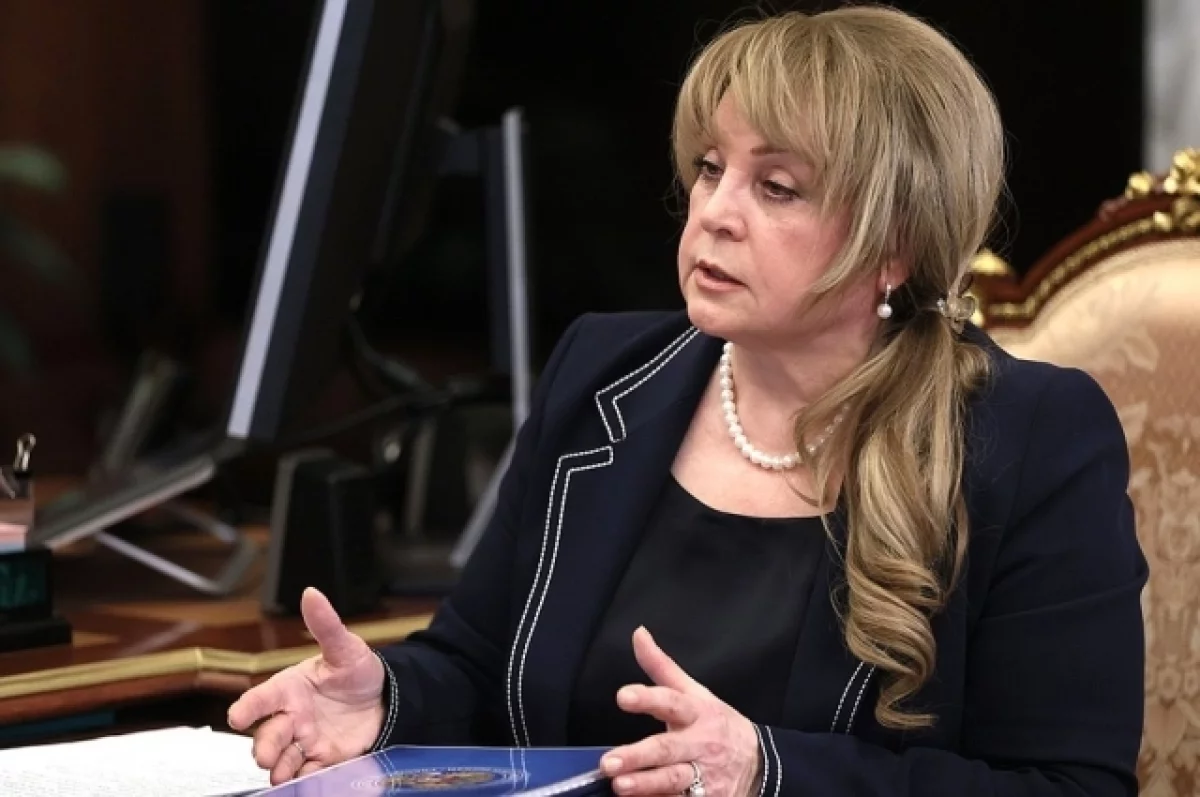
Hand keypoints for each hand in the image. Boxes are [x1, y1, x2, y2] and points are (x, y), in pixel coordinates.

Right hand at [227, 587, 385, 784]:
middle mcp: (292, 716)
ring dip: (278, 767)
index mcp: (289, 689)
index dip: (247, 708)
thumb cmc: (356, 671)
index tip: (237, 717)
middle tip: (266, 756)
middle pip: (267, 734)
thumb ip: (326, 624)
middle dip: (263, 746)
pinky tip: (303, 781)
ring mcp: (305, 740)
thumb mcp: (345, 647)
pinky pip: (306, 772)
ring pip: (282, 757)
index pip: (261, 698)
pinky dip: (302, 778)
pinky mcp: (322, 758)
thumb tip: (311, 593)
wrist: (384, 698)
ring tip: (280, 774)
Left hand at [600, 627, 761, 796]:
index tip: (623, 696)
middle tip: (610, 761)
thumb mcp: (695, 692)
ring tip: (620, 786)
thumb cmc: (718, 723)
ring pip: (673, 780)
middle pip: (668, 749)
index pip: (671, 702)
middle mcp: (699, 744)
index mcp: (696, 713)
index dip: (647, 698)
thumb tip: (638, 634)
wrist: (759, 763)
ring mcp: (704, 776)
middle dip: (639, 756)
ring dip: (647, 785)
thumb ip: (662, 666)